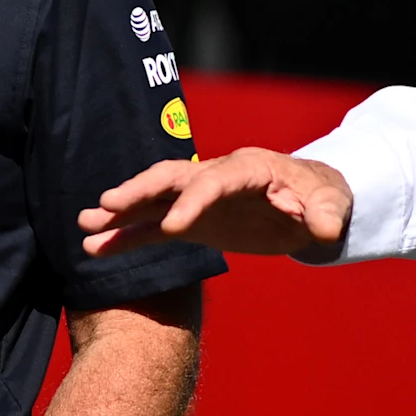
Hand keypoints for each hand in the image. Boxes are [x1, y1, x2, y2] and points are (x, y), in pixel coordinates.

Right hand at [78, 147, 351, 261]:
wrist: (310, 201)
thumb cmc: (321, 198)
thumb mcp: (330, 205)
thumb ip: (325, 215)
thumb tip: (322, 227)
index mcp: (248, 168)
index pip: (216, 180)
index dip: (194, 201)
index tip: (173, 227)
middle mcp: (215, 176)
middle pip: (171, 177)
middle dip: (140, 190)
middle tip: (107, 205)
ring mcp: (198, 198)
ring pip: (153, 199)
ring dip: (120, 211)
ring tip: (84, 224)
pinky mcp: (191, 221)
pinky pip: (152, 227)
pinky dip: (125, 236)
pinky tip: (95, 247)